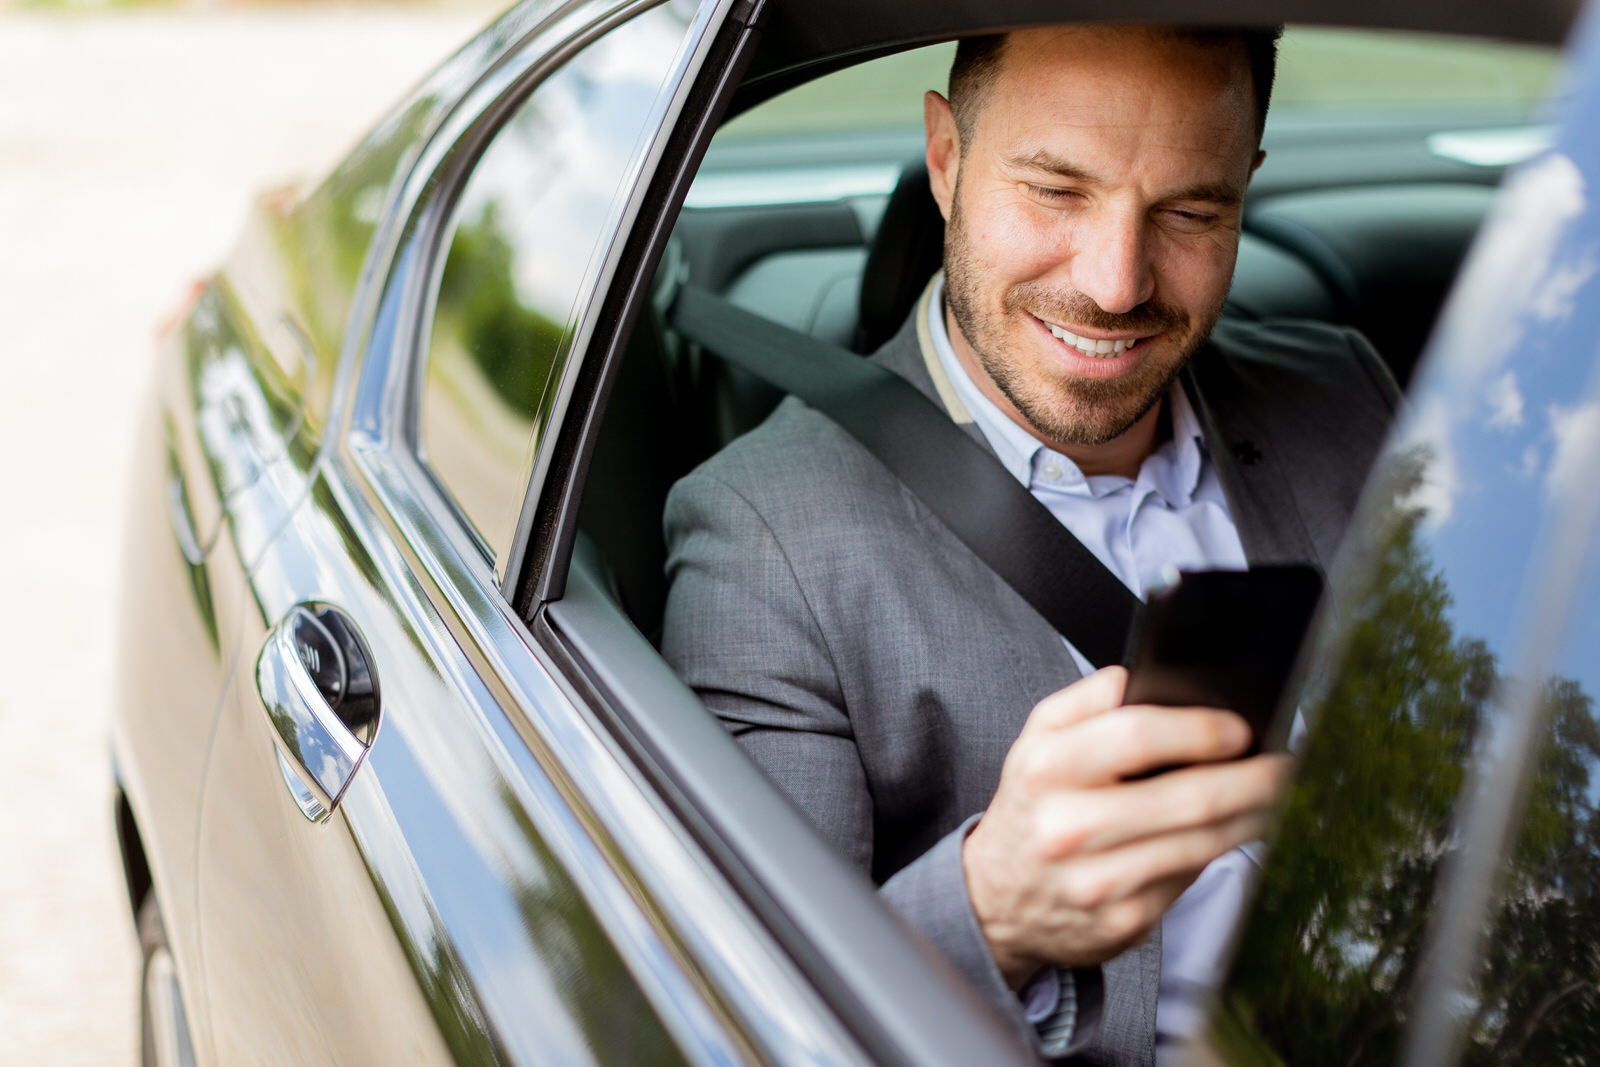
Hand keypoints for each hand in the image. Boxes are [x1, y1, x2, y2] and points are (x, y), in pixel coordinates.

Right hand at [961, 666, 1291, 987]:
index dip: (1199, 730)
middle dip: (1253, 779)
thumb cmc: (1031, 808)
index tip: (1239, 729)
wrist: (997, 899)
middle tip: (1284, 767)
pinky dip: (1215, 854)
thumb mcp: (1037, 740)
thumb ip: (1088, 699)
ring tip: (1272, 797)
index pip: (1136, 736)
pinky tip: (1225, 835)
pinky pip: (1190, 879)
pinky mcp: (1123, 921)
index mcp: (1046, 768)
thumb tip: (1147, 677)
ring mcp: (1097, 881)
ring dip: (1252, 818)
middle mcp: (1067, 827)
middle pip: (1187, 798)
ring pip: (1202, 844)